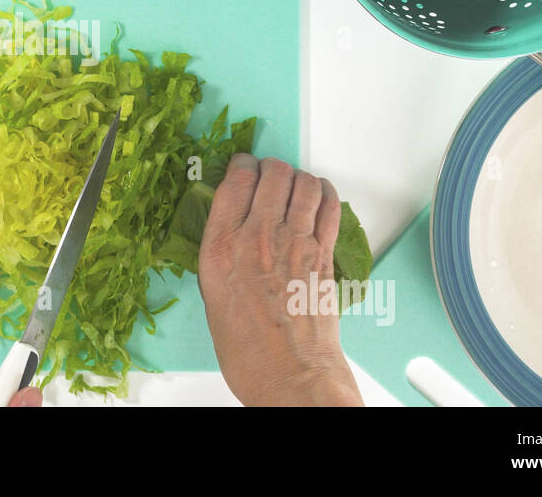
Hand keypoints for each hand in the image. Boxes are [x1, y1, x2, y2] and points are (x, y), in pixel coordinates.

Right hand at [198, 155, 362, 406]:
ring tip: (293, 183)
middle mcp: (259, 237)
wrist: (290, 376)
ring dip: (297, 177)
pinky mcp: (325, 253)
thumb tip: (230, 229)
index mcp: (222, 247)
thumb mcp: (212, 295)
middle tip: (268, 173)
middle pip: (271, 174)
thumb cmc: (248, 350)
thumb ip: (221, 254)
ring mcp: (296, 242)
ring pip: (302, 183)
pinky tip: (318, 195)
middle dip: (270, 167)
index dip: (240, 166)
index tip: (242, 167)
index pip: (234, 182)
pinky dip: (324, 193)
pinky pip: (329, 206)